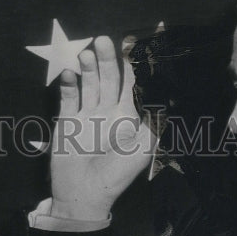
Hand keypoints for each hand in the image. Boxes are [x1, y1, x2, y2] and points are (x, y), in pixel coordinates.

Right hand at [49, 35, 155, 222]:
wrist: (83, 196)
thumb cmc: (116, 176)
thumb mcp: (142, 149)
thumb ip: (154, 121)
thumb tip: (169, 93)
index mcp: (130, 118)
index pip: (137, 84)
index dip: (139, 62)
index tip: (141, 39)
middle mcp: (110, 113)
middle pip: (111, 78)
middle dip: (109, 59)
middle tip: (104, 40)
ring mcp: (88, 116)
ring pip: (90, 83)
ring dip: (89, 67)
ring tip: (86, 53)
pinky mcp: (67, 122)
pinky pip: (68, 97)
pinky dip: (68, 84)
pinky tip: (69, 74)